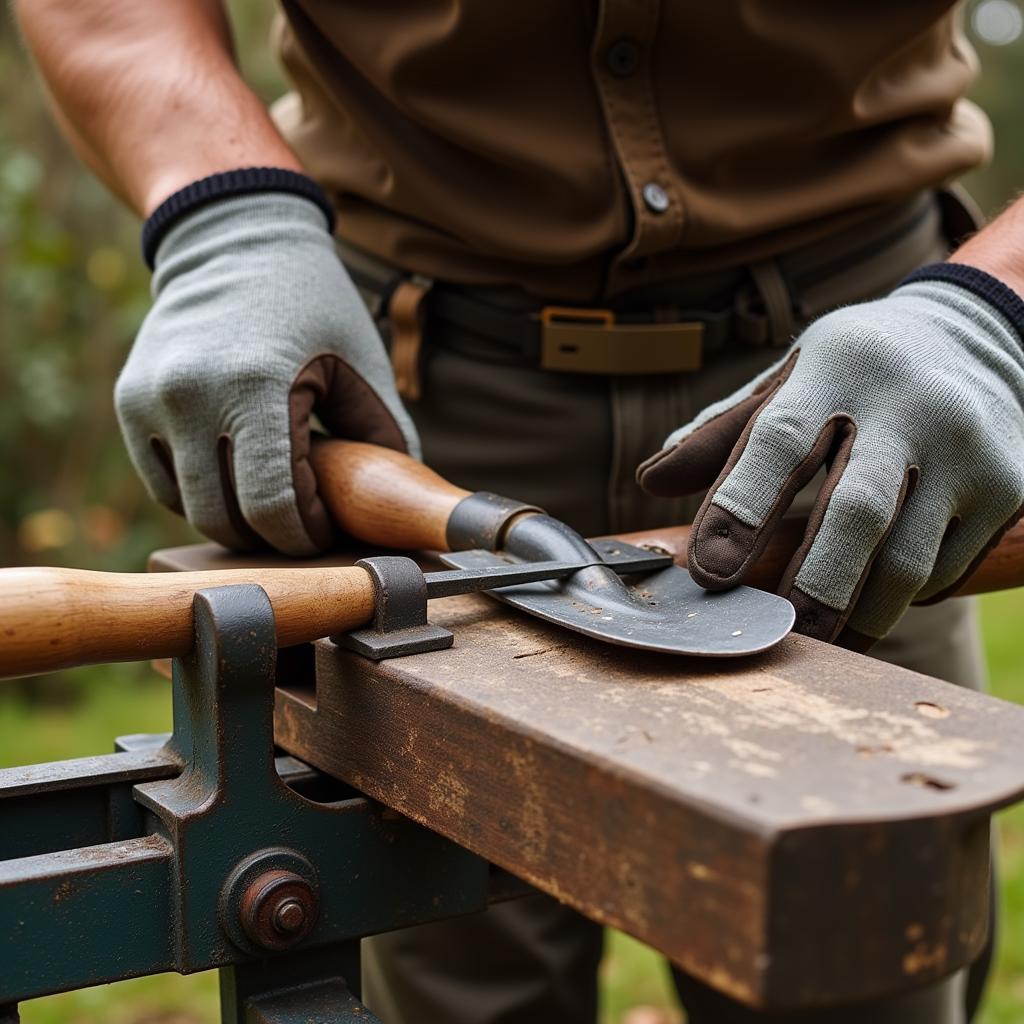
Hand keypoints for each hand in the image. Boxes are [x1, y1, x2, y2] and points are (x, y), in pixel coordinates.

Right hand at [115, 192, 418, 554]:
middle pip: (227, 519)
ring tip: (272, 505)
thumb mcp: (362, 362)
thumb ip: (384, 436)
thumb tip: (395, 502)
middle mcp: (192, 395)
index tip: (326, 533)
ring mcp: (152, 399)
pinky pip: (162, 483)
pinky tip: (236, 483)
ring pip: (191, 508)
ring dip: (236, 522)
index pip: (272, 507)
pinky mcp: (129, 400)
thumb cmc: (312, 302)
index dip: (303, 536)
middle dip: (272, 538)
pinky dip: (200, 496)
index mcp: (256, 385)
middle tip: (303, 527)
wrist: (233, 239)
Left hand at [638, 269, 1023, 646]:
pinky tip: (872, 598)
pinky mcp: (1010, 486)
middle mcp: (911, 404)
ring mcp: (969, 448)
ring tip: (819, 638)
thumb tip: (650, 480)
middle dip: (810, 586)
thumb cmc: (858, 371)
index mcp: (837, 368)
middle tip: (775, 634)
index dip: (737, 508)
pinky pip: (946, 567)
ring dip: (855, 612)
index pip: (779, 440)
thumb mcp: (793, 380)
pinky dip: (901, 595)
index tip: (708, 573)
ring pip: (907, 558)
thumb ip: (725, 434)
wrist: (983, 337)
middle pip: (855, 511)